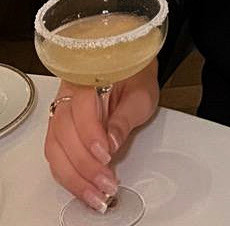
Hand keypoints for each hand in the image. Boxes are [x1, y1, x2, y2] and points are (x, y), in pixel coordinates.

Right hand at [43, 59, 158, 212]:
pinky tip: (84, 188)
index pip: (80, 108)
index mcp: (86, 78)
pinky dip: (69, 175)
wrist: (130, 69)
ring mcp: (60, 112)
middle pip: (63, 133)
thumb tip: (112, 143)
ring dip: (74, 176)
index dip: (91, 135)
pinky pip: (57, 155)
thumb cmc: (136, 78)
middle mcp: (67, 94)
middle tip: (104, 183)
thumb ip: (124, 118)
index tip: (106, 155)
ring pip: (55, 148)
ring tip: (95, 194)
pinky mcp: (60, 130)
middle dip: (83, 164)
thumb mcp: (141, 94)